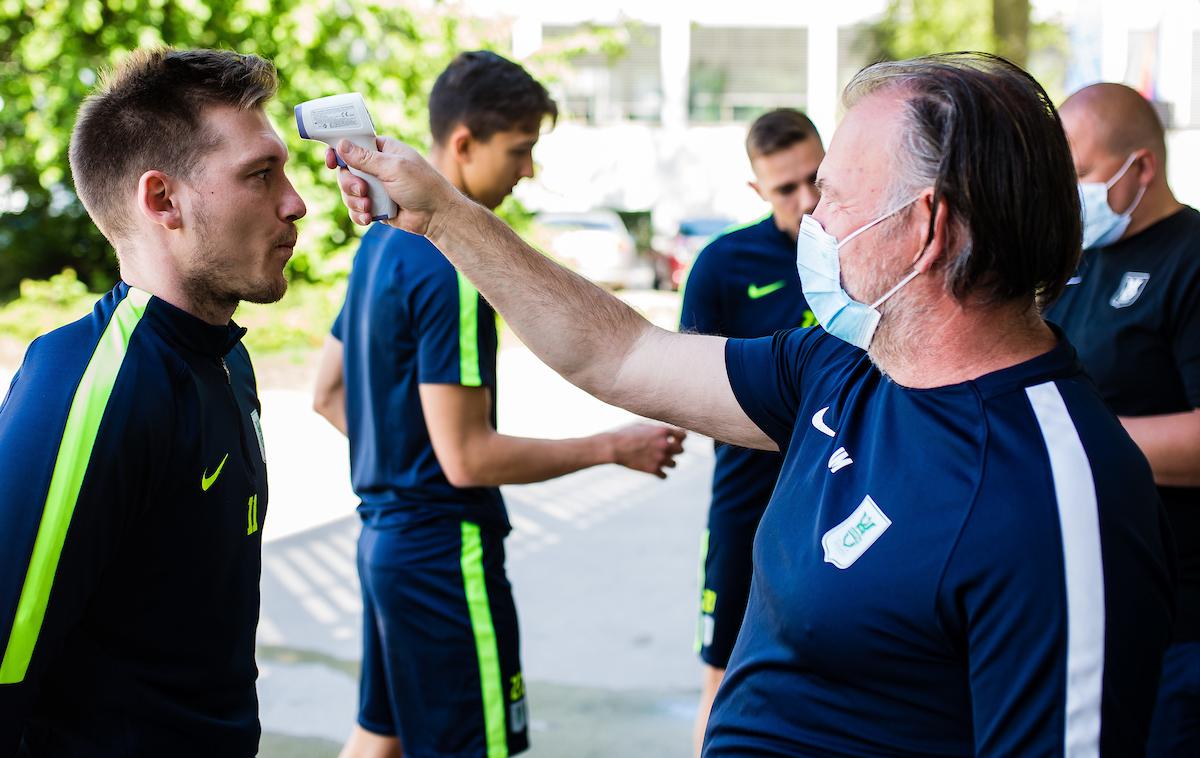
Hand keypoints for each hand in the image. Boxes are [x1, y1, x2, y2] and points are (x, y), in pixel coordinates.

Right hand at [326, 137, 458, 236]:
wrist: (437, 216)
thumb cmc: (422, 186)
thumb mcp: (394, 168)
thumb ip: (366, 158)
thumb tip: (341, 144)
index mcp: (382, 150)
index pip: (352, 144)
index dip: (339, 151)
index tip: (331, 160)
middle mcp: (376, 167)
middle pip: (345, 171)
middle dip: (348, 183)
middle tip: (361, 190)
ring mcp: (375, 187)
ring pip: (348, 192)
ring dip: (354, 201)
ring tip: (369, 207)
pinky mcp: (375, 206)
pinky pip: (356, 209)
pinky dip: (359, 214)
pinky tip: (369, 217)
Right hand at [607, 423, 686, 478]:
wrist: (614, 447)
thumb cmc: (626, 433)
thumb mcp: (643, 426)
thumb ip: (657, 430)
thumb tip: (666, 432)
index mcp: (662, 432)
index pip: (683, 435)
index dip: (679, 437)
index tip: (674, 439)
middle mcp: (664, 445)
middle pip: (681, 450)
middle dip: (675, 450)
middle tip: (667, 450)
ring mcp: (660, 459)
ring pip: (674, 464)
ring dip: (668, 462)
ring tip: (659, 460)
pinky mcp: (653, 470)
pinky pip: (664, 475)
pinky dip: (661, 474)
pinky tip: (655, 470)